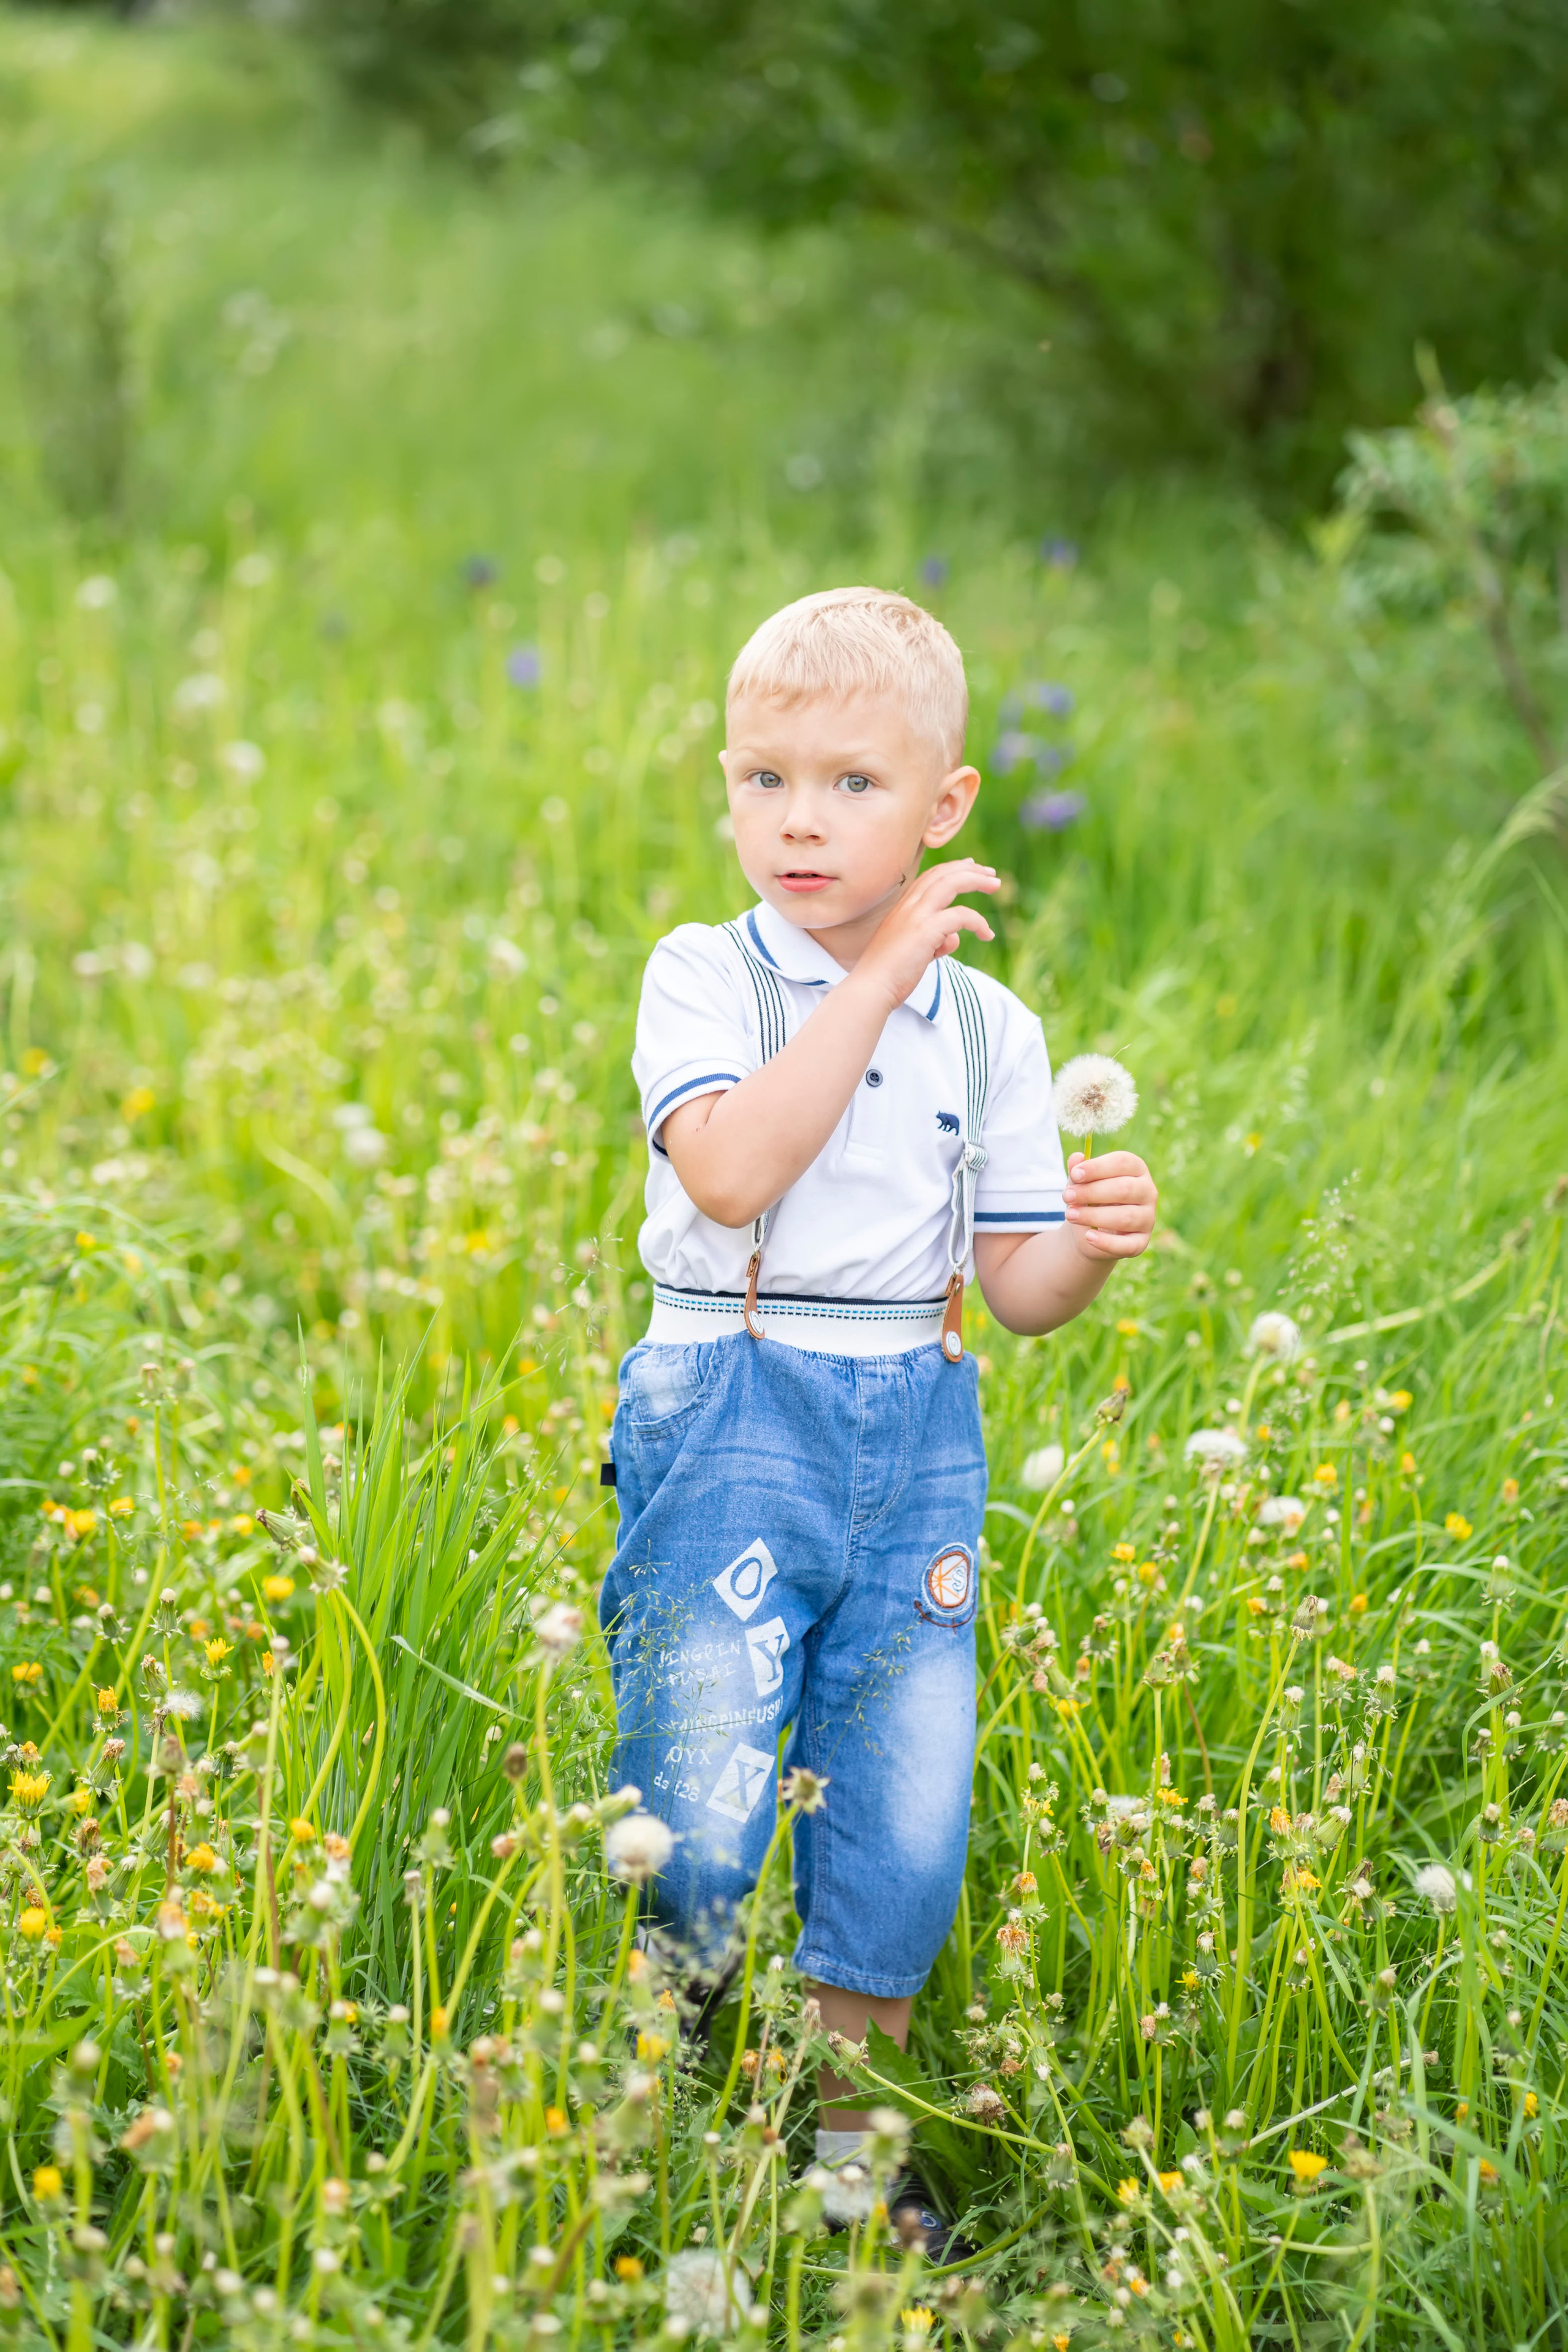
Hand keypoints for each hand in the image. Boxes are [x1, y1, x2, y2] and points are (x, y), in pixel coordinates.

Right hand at [854, 860, 999, 1010]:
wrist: (872, 987)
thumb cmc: (890, 973)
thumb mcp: (914, 950)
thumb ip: (934, 940)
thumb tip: (954, 939)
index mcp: (903, 907)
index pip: (930, 877)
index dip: (952, 869)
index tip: (970, 867)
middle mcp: (908, 905)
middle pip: (943, 874)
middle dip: (969, 870)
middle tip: (991, 875)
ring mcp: (916, 915)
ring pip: (951, 884)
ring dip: (977, 881)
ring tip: (995, 885)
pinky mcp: (926, 930)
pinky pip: (961, 916)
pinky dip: (978, 922)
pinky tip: (987, 934)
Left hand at [1063, 1150, 1157, 1260]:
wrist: (1090, 1231)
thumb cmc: (1089, 1198)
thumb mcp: (1080, 1183)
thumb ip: (1078, 1171)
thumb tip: (1076, 1158)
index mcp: (1136, 1169)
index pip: (1123, 1162)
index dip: (1098, 1167)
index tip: (1075, 1174)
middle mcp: (1148, 1192)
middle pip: (1124, 1189)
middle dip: (1092, 1192)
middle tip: (1066, 1196)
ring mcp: (1147, 1218)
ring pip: (1125, 1217)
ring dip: (1094, 1216)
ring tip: (1070, 1214)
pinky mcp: (1141, 1242)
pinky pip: (1127, 1245)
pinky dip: (1106, 1242)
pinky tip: (1088, 1237)